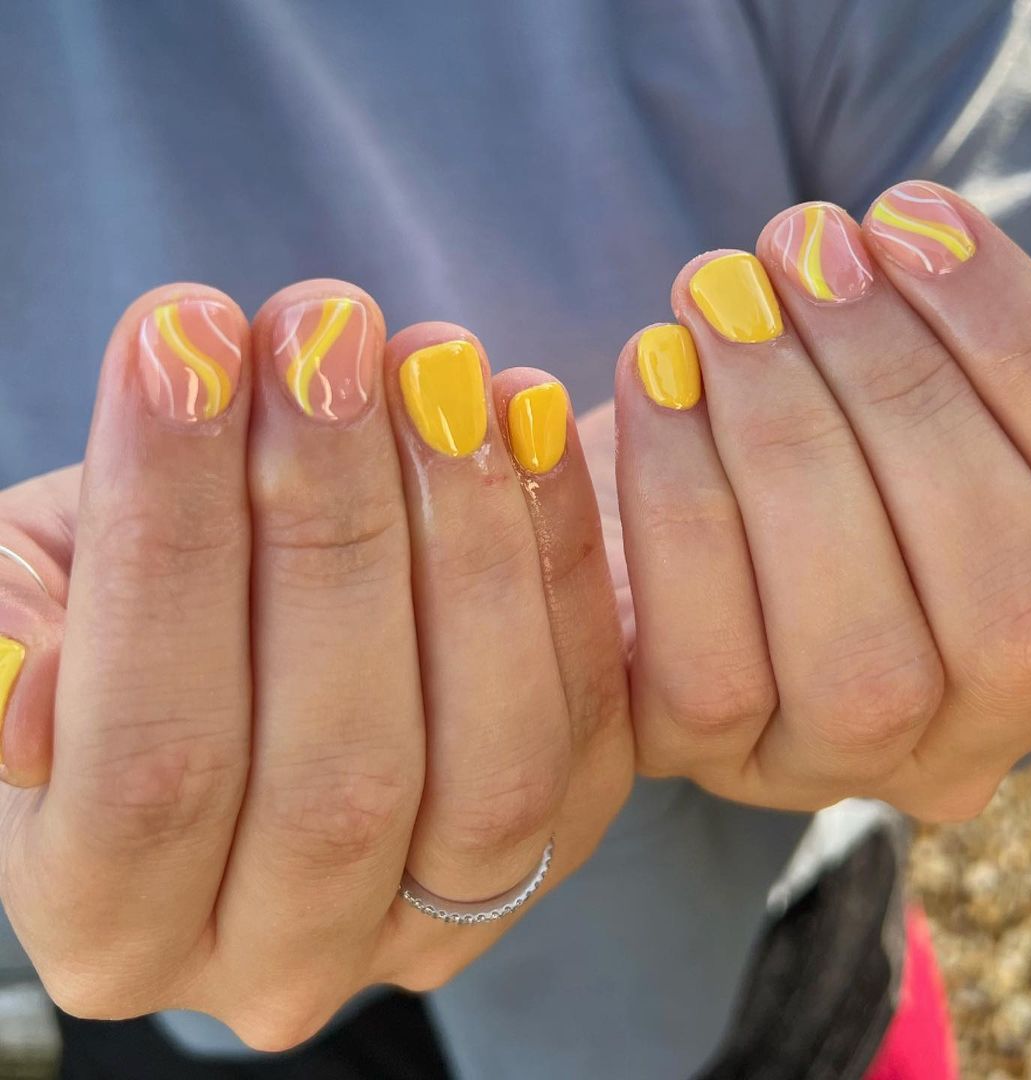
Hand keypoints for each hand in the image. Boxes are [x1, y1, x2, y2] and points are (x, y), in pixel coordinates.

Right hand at [0, 282, 630, 1047]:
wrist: (258, 631)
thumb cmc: (128, 614)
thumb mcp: (41, 601)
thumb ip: (19, 632)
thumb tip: (30, 659)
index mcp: (115, 920)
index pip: (146, 763)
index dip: (167, 542)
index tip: (183, 340)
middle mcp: (288, 956)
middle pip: (335, 768)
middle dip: (329, 521)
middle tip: (324, 328)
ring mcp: (445, 914)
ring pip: (490, 758)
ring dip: (464, 534)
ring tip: (430, 361)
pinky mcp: (566, 839)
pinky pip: (594, 716)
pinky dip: (565, 556)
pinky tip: (526, 414)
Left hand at [612, 181, 1030, 820]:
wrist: (668, 503)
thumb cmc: (811, 433)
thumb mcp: (904, 400)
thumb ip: (946, 371)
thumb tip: (909, 239)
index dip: (1014, 356)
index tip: (908, 216)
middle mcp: (973, 736)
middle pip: (1006, 616)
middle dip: (899, 397)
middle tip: (799, 246)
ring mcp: (839, 768)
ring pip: (860, 663)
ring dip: (788, 444)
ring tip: (717, 292)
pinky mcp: (705, 758)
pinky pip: (703, 672)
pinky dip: (677, 500)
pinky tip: (649, 366)